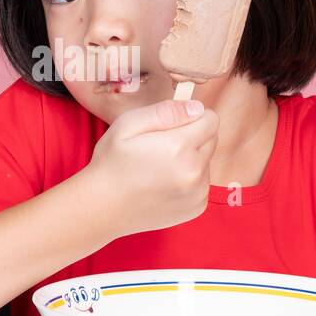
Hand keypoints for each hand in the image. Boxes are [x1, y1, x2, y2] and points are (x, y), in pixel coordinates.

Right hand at [84, 98, 218, 237]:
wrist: (103, 208)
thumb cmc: (111, 162)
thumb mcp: (128, 125)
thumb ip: (166, 111)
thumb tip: (197, 108)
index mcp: (179, 147)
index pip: (211, 119)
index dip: (191, 117)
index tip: (171, 126)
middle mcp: (194, 172)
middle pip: (212, 139)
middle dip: (193, 137)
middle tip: (161, 146)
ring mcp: (198, 193)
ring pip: (207, 161)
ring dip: (191, 159)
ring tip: (160, 167)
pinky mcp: (197, 207)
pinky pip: (203, 182)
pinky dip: (189, 179)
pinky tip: (164, 183)